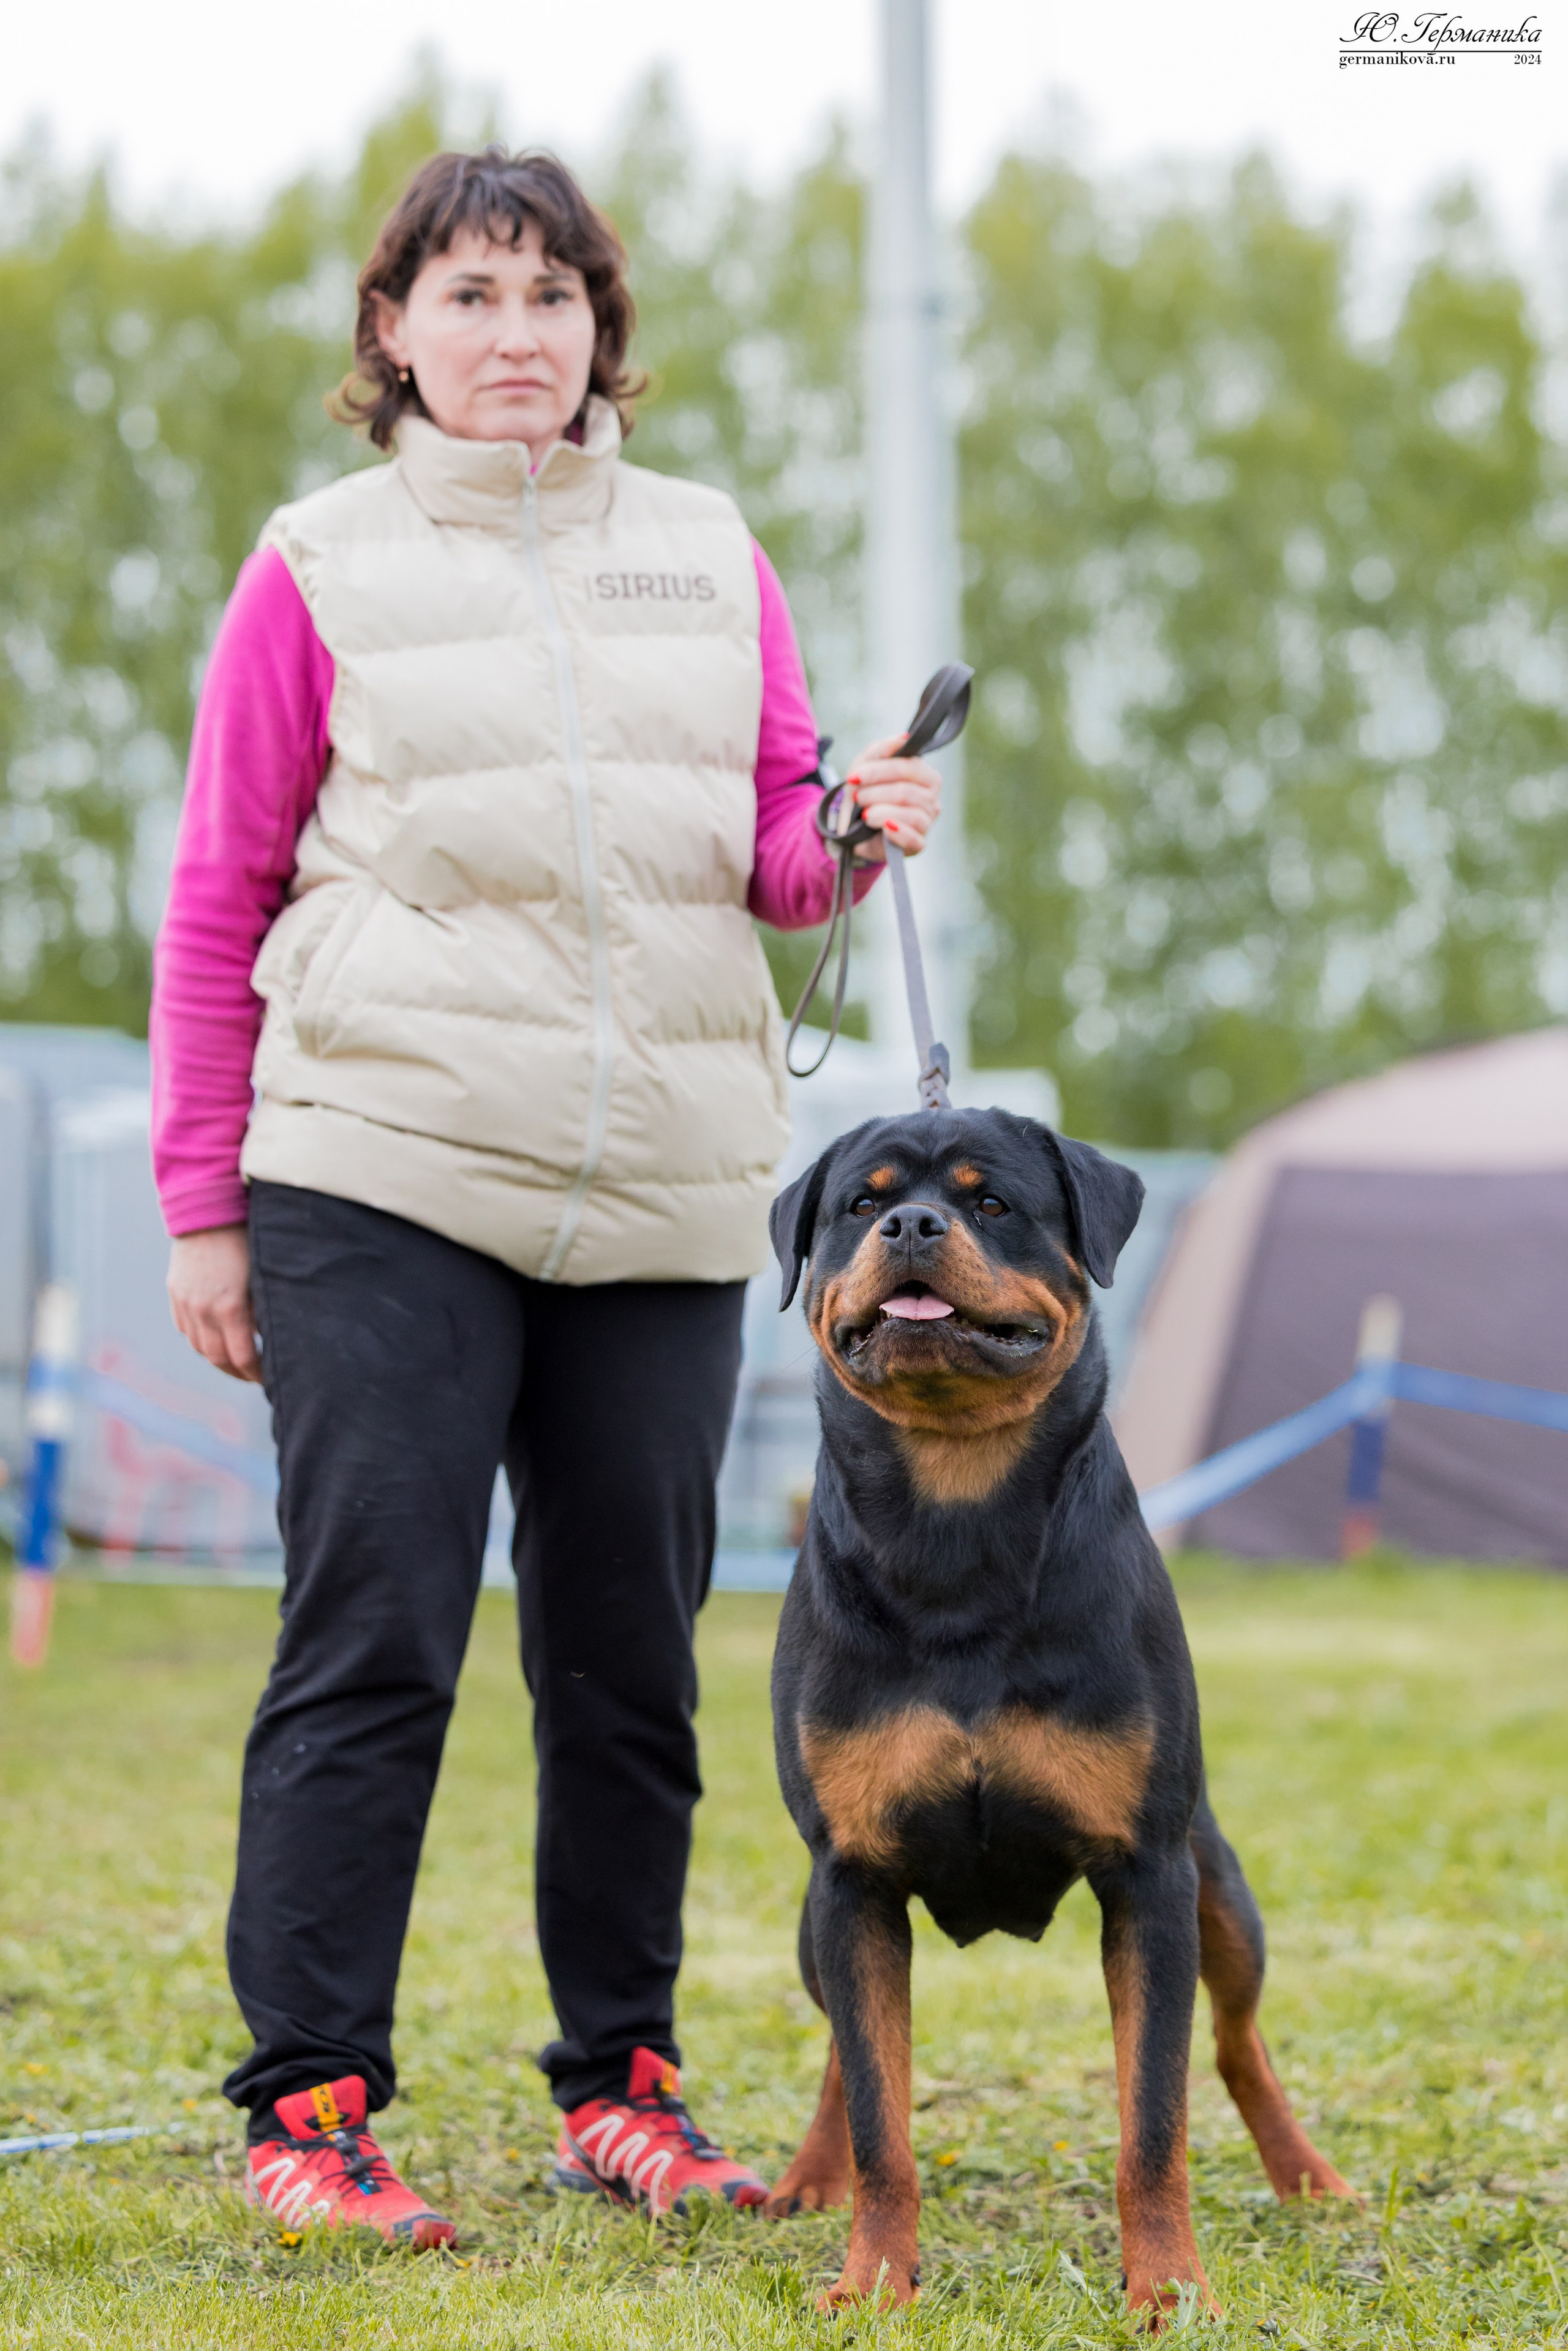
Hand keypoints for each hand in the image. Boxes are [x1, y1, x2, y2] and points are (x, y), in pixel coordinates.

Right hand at [167, 1225, 261, 1382]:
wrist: (208, 1212)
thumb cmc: (247, 1241)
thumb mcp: (263, 1277)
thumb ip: (264, 1311)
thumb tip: (271, 1339)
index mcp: (230, 1307)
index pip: (243, 1356)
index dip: (256, 1373)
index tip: (269, 1379)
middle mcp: (203, 1310)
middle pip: (218, 1358)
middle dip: (237, 1372)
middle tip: (253, 1377)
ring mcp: (185, 1303)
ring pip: (199, 1347)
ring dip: (217, 1359)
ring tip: (235, 1363)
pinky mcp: (175, 1294)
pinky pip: (185, 1329)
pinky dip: (200, 1340)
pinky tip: (214, 1340)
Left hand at [845, 735, 942, 859]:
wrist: (856, 826)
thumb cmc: (867, 792)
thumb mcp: (866, 767)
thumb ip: (882, 749)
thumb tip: (902, 739)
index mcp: (925, 775)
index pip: (908, 767)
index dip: (878, 771)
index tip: (853, 777)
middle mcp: (932, 798)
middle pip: (906, 791)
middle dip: (875, 794)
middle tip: (858, 798)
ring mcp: (927, 822)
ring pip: (911, 814)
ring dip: (881, 812)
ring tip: (865, 814)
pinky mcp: (919, 844)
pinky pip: (914, 839)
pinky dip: (897, 832)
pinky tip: (884, 827)